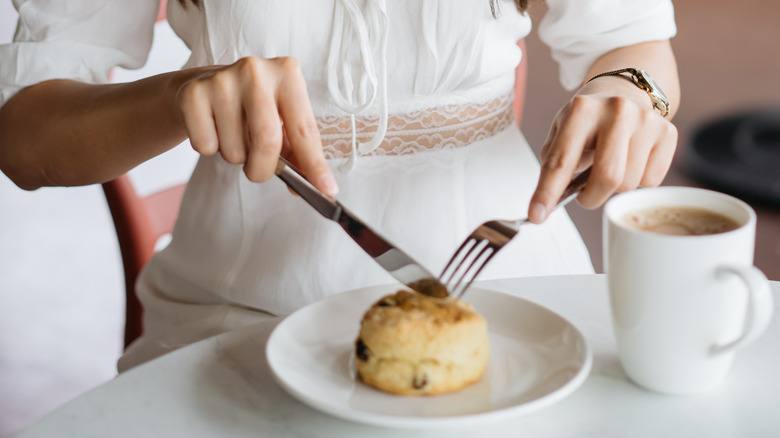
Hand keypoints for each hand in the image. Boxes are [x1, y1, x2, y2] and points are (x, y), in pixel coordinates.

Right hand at [174, 56, 337, 196]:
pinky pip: (205, 145)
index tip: (327, 190)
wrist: (202, 87)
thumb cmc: (251, 110)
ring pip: (234, 149)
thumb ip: (299, 154)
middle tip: (258, 172)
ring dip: (235, 158)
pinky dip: (210, 149)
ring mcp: (222, 79)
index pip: (305, 129)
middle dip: (263, 169)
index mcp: (287, 74)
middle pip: (267, 140)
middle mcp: (256, 70)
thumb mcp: (281, 122)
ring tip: (232, 137)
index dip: (315, 164)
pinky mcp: (193, 93)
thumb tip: (318, 187)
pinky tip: (212, 128)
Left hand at [527, 76, 677, 222]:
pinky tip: (630, 161)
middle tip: (584, 196)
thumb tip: (546, 205)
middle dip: (591, 198)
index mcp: (582, 109)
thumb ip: (554, 165)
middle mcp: (617, 110)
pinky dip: (636, 181)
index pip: (561, 160)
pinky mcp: (667, 133)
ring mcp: (646, 120)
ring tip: (608, 166)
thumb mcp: (562, 131)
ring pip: (629, 183)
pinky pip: (650, 181)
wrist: (624, 91)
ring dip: (613, 188)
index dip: (547, 192)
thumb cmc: (588, 120)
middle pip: (607, 177)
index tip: (536, 216)